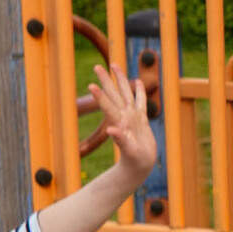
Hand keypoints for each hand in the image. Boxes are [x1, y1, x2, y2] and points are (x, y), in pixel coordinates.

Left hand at [87, 60, 156, 180]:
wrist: (140, 166)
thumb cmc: (135, 161)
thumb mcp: (129, 151)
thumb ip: (120, 139)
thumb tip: (112, 129)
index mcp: (120, 123)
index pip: (108, 106)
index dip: (100, 96)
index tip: (91, 85)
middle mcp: (124, 117)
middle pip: (114, 94)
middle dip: (106, 80)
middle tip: (96, 66)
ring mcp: (132, 117)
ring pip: (125, 94)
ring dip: (120, 80)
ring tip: (114, 65)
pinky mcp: (141, 120)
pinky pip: (140, 101)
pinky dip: (139, 91)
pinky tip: (138, 81)